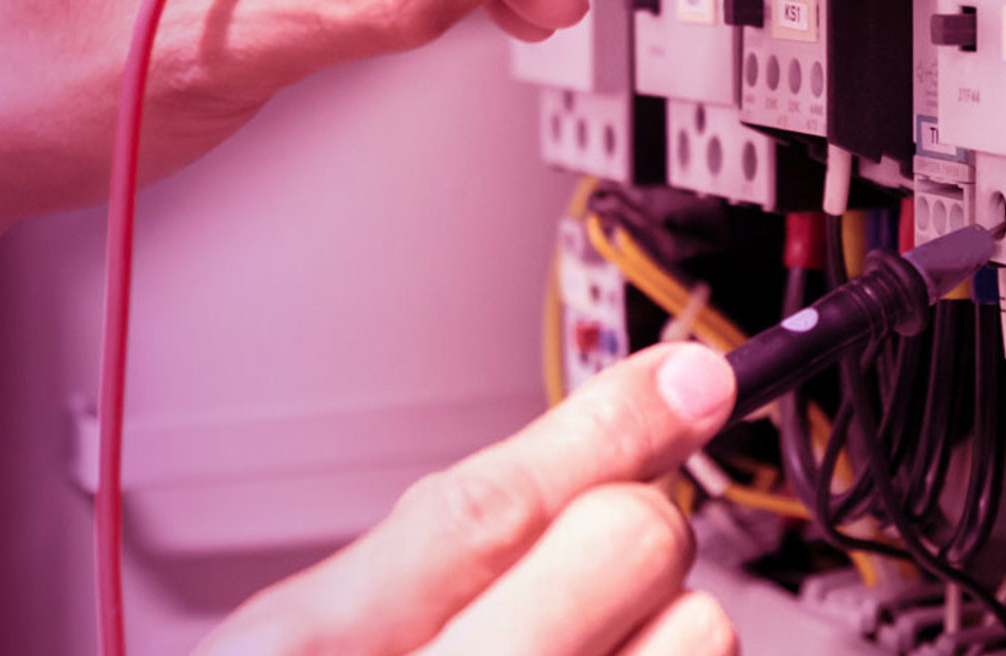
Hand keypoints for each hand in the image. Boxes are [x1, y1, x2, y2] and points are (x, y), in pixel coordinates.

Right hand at [199, 343, 741, 655]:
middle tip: (596, 561)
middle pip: (623, 543)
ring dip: (664, 631)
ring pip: (697, 632)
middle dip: (630, 525)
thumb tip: (614, 428)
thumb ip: (432, 552)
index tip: (692, 377)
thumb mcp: (308, 644)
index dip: (607, 423)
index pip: (486, 506)